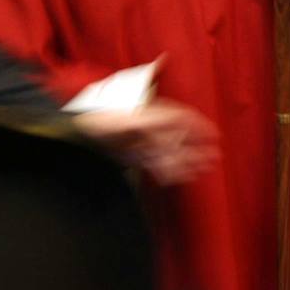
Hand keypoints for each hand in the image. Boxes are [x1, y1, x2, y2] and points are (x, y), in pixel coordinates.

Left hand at [72, 98, 218, 184]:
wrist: (75, 130)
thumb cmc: (101, 118)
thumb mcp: (131, 118)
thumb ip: (158, 120)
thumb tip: (183, 119)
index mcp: (151, 112)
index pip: (181, 117)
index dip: (198, 126)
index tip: (214, 135)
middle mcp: (148, 126)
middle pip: (176, 137)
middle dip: (195, 148)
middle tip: (213, 158)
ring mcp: (140, 141)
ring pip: (168, 153)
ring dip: (185, 161)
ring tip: (200, 170)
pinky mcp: (130, 155)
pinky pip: (154, 163)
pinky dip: (167, 169)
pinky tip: (176, 176)